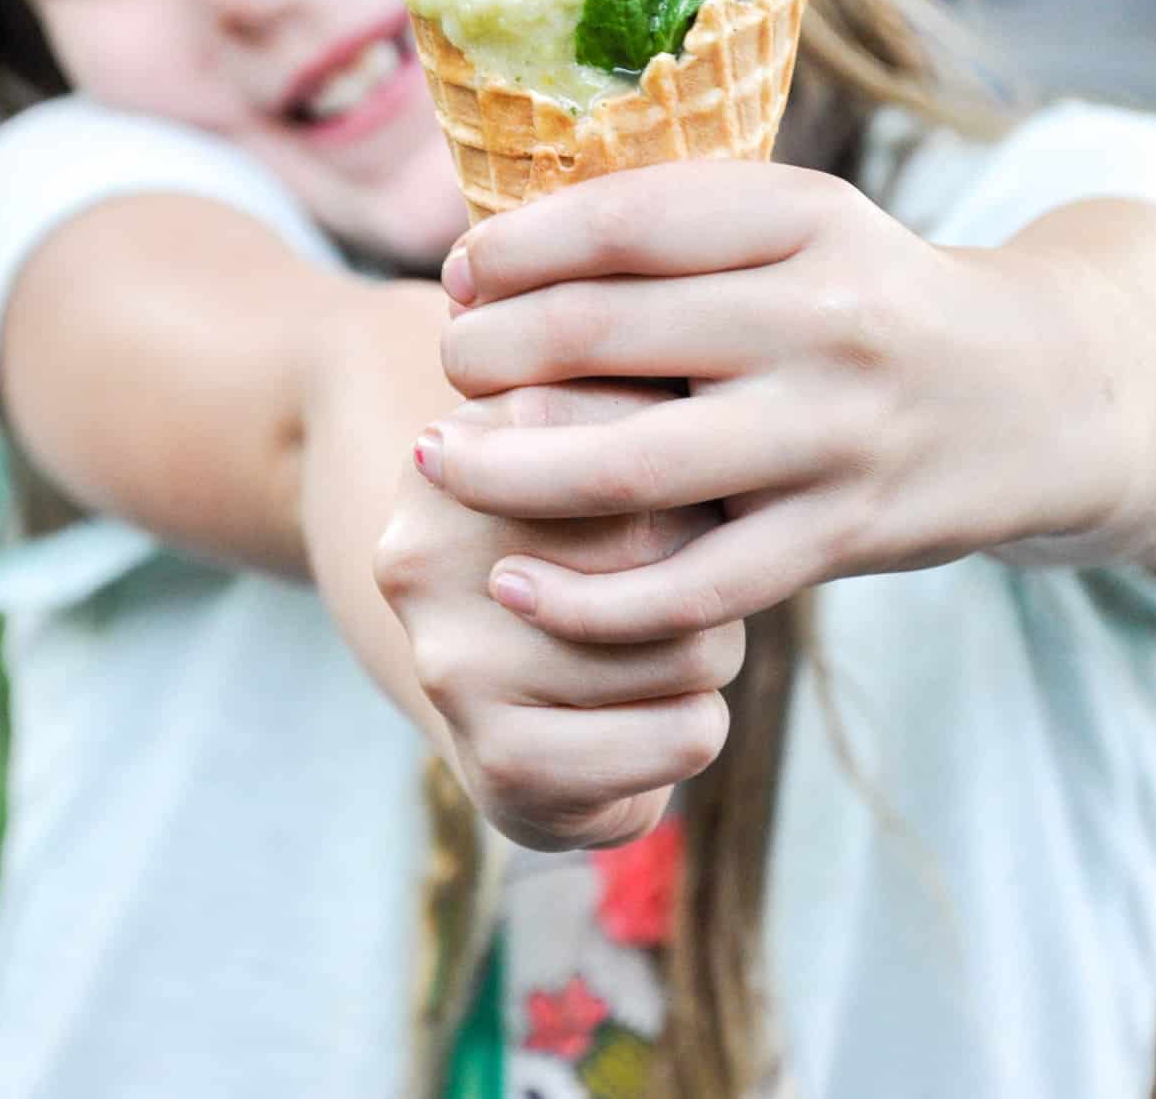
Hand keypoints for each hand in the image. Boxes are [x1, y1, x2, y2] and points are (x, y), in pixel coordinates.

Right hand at [378, 381, 741, 849]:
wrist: (507, 698)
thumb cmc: (591, 539)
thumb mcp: (605, 439)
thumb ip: (655, 396)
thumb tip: (725, 413)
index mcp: (456, 445)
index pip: (636, 433)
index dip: (697, 468)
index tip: (686, 487)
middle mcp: (430, 548)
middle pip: (666, 536)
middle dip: (712, 562)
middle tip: (686, 576)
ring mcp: (454, 661)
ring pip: (688, 644)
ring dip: (712, 651)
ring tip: (665, 647)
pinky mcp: (500, 759)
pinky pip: (681, 735)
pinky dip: (698, 727)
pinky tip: (659, 715)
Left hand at [423, 162, 1125, 641]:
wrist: (1035, 395)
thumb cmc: (872, 300)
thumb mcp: (804, 225)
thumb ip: (680, 227)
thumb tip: (500, 257)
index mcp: (805, 219)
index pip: (624, 222)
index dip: (514, 248)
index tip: (460, 273)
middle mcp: (823, 321)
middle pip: (605, 336)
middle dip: (490, 351)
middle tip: (450, 366)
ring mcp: (834, 436)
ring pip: (634, 469)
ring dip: (507, 472)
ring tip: (438, 463)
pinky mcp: (841, 536)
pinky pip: (694, 586)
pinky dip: (590, 598)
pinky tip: (516, 582)